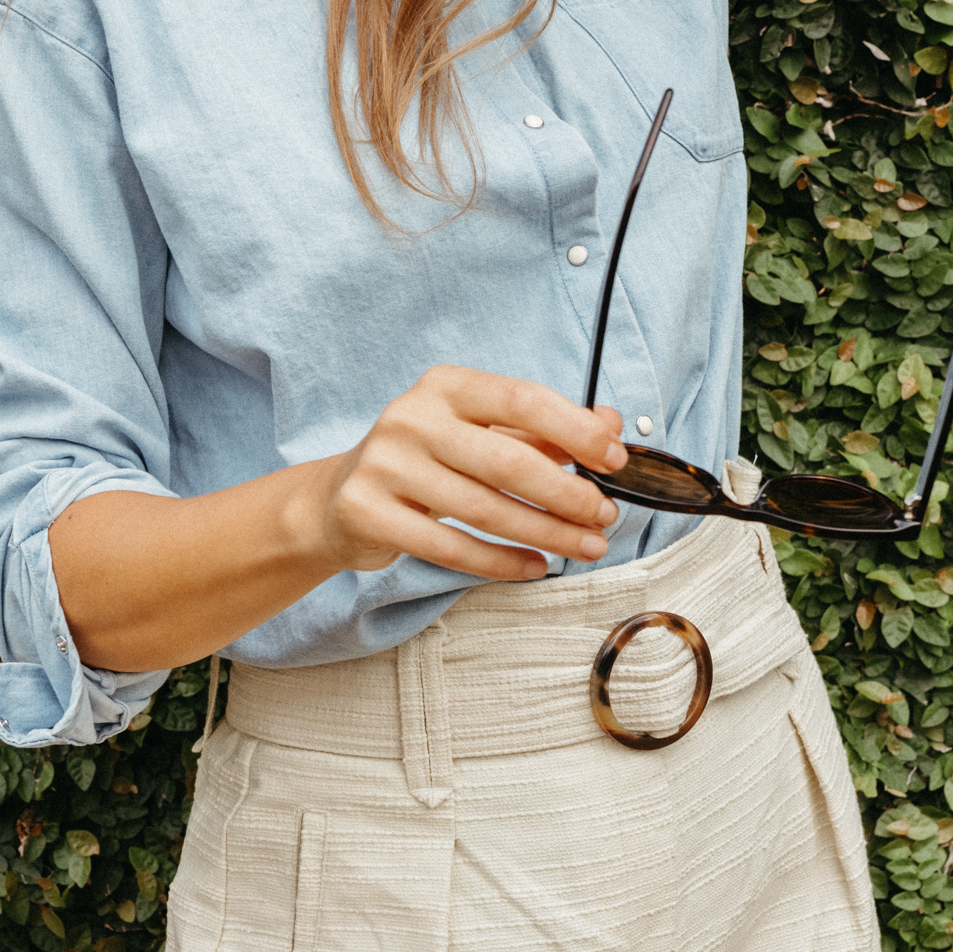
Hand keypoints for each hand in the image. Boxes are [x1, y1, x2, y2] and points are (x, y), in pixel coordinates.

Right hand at [308, 363, 627, 581]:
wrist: (337, 500)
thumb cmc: (426, 462)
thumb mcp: (481, 434)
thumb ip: (544, 429)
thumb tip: (612, 425)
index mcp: (446, 385)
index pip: (523, 398)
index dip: (576, 430)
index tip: (615, 459)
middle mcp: (411, 417)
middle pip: (508, 461)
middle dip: (568, 494)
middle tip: (605, 516)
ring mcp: (385, 465)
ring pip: (484, 509)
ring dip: (546, 533)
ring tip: (586, 547)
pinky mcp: (369, 513)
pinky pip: (450, 547)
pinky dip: (501, 562)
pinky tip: (535, 566)